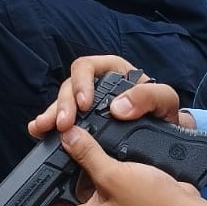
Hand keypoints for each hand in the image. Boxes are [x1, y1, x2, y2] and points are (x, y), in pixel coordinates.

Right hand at [28, 55, 192, 139]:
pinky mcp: (81, 124)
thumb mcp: (165, 100)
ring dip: (51, 115)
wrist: (167, 138)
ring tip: (43, 129)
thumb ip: (148, 97)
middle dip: (63, 104)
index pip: (88, 67)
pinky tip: (39, 133)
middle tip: (64, 124)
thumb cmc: (164, 113)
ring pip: (61, 104)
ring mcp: (86, 105)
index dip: (82, 83)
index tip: (84, 104)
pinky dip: (48, 126)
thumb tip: (118, 107)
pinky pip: (60, 121)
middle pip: (69, 86)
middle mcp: (96, 86)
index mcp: (114, 72)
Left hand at [29, 125, 206, 205]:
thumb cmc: (153, 205)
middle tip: (49, 162)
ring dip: (76, 179)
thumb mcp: (114, 174)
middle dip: (53, 188)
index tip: (24, 192)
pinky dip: (97, 178)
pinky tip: (100, 157)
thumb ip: (87, 154)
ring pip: (81, 199)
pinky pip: (102, 194)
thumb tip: (67, 138)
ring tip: (72, 153)